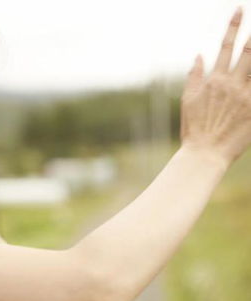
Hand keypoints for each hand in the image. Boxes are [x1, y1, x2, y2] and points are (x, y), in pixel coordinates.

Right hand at [181, 6, 250, 164]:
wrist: (204, 153)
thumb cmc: (193, 128)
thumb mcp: (188, 99)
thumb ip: (194, 75)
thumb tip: (200, 55)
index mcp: (214, 79)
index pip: (225, 45)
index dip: (233, 26)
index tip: (239, 10)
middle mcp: (231, 84)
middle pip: (249, 52)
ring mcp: (246, 97)